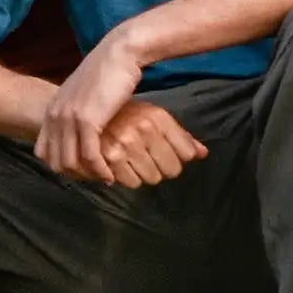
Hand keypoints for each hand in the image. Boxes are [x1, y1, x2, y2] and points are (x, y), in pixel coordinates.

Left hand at [34, 32, 147, 181]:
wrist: (119, 54)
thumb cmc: (108, 73)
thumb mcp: (84, 95)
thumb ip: (76, 112)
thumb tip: (82, 130)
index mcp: (52, 110)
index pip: (43, 152)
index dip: (62, 166)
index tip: (83, 170)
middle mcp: (54, 115)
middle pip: (54, 161)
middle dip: (76, 175)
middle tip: (96, 178)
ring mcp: (68, 118)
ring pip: (70, 163)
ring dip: (88, 176)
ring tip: (105, 178)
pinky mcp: (87, 120)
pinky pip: (89, 157)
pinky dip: (99, 170)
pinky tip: (110, 174)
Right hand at [89, 100, 207, 186]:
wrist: (89, 110)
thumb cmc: (125, 115)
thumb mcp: (155, 117)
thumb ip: (180, 137)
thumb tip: (203, 154)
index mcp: (158, 117)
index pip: (187, 154)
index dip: (179, 157)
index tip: (168, 154)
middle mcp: (144, 128)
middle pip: (171, 170)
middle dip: (162, 168)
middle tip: (149, 160)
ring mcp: (125, 142)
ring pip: (152, 178)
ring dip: (145, 175)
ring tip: (134, 163)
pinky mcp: (108, 155)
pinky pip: (131, 182)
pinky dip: (128, 179)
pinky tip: (122, 167)